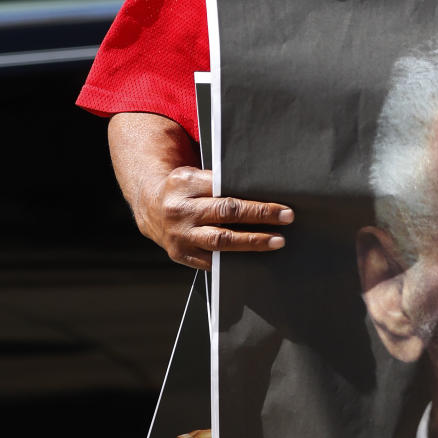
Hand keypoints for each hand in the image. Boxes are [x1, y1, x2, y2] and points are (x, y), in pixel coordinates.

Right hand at [139, 165, 293, 270]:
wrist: (150, 208)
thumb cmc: (184, 190)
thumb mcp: (195, 176)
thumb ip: (219, 183)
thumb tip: (261, 192)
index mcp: (185, 182)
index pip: (225, 189)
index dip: (254, 199)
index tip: (280, 205)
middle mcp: (180, 210)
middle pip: (226, 213)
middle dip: (260, 216)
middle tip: (286, 217)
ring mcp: (179, 235)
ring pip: (221, 241)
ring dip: (252, 242)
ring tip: (277, 241)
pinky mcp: (180, 255)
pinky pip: (212, 261)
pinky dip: (235, 260)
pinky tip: (255, 258)